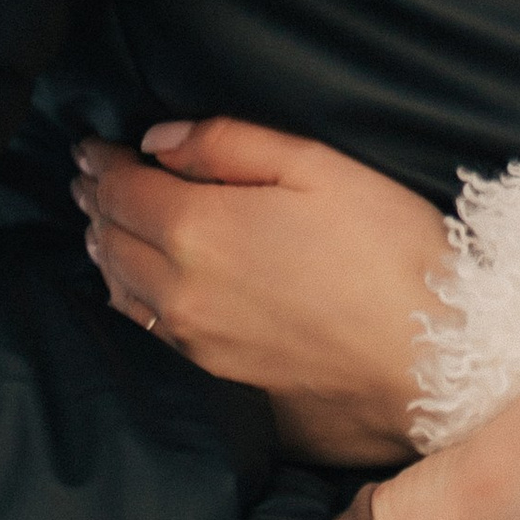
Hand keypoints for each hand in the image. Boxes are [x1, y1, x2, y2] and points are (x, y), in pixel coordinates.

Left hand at [72, 118, 450, 465]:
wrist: (431, 362)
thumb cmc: (388, 249)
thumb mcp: (319, 167)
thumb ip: (230, 144)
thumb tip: (160, 141)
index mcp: (199, 230)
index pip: (122, 190)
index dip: (101, 162)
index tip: (90, 145)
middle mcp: (180, 292)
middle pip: (110, 240)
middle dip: (96, 201)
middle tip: (88, 176)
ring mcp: (194, 343)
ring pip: (121, 289)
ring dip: (104, 250)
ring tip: (99, 223)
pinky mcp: (216, 379)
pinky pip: (146, 329)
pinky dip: (127, 296)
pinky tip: (134, 285)